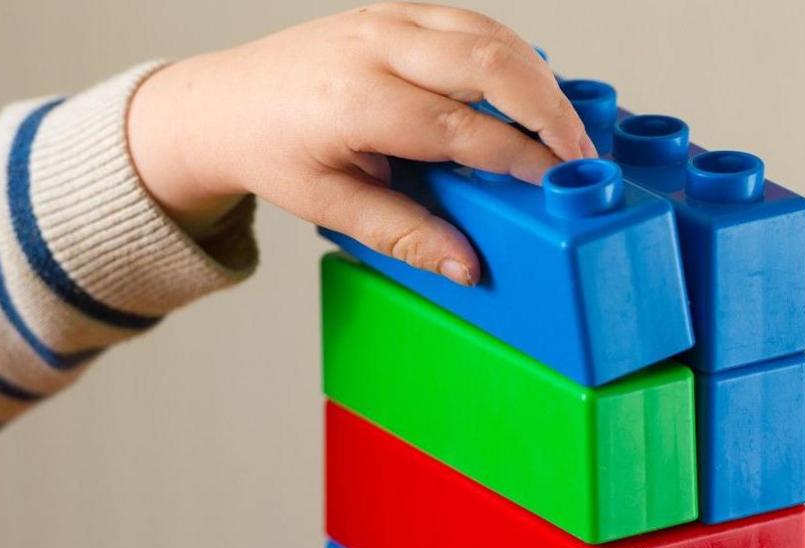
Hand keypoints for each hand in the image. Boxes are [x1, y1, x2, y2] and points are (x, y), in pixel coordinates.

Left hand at [128, 2, 595, 284]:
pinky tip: (528, 89)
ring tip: (565, 128)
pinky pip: (469, 21)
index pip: (460, 128)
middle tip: (581, 155)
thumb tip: (467, 264)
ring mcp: (385, 17)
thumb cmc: (271, 151)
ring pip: (487, 34)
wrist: (224, 104)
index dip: (519, 158)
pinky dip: (509, 53)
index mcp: (355, 100)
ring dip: (537, 78)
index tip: (556, 185)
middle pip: (488, 63)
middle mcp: (373, 45)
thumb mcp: (330, 206)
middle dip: (548, 110)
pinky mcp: (394, 10)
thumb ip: (404, 234)